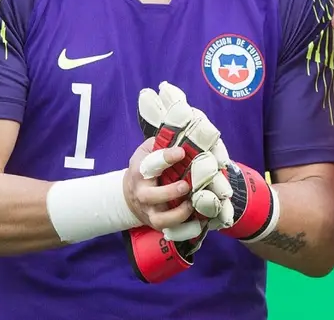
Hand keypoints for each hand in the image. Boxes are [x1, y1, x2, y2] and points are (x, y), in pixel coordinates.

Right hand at [140, 82, 276, 242]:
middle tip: (188, 185)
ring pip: (162, 219)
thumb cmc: (148, 165)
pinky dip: (187, 231)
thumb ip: (166, 133)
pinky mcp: (160, 225)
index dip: (165, 158)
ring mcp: (151, 212)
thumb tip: (178, 101)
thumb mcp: (151, 147)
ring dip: (179, 213)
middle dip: (170, 192)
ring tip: (194, 203)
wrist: (132, 195)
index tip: (181, 152)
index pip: (150, 163)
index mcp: (141, 169)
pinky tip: (201, 224)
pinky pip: (173, 233)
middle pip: (152, 196)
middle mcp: (143, 192)